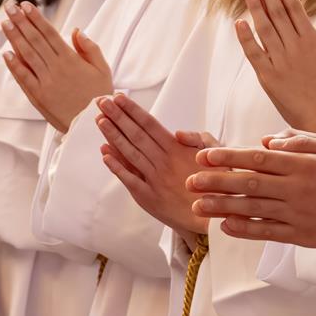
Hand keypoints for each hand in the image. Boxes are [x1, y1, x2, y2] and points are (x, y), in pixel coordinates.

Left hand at [0, 1, 111, 131]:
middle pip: (35, 40)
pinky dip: (14, 65)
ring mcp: (45, 82)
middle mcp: (56, 67)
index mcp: (71, 59)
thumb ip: (90, 48)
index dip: (36, 18)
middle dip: (21, 22)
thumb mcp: (103, 69)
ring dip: (14, 38)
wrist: (93, 125)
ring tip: (5, 24)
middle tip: (10, 8)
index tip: (26, 6)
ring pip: (27, 55)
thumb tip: (76, 30)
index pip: (49, 33)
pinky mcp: (38, 96)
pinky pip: (24, 78)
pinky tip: (6, 54)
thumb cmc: (100, 96)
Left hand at [94, 93, 207, 237]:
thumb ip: (198, 138)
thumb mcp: (215, 154)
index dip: (132, 110)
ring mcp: (154, 180)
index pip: (149, 125)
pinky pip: (129, 179)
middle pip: (135, 135)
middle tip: (100, 102)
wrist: (210, 218)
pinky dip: (116, 166)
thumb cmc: (214, 181)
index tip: (118, 97)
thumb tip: (177, 132)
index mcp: (177, 150)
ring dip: (112, 136)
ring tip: (99, 120)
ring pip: (129, 153)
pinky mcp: (147, 197)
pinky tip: (104, 153)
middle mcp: (163, 162)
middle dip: (117, 116)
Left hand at [190, 133, 315, 248]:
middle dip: (216, 181)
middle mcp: (298, 189)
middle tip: (189, 181)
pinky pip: (269, 233)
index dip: (228, 157)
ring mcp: (299, 214)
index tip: (204, 156)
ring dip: (222, 207)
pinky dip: (245, 230)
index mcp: (304, 165)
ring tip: (197, 206)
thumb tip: (265, 141)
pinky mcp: (303, 236)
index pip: (258, 158)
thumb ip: (299, 141)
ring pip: (253, 209)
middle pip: (249, 183)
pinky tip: (225, 226)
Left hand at [235, 0, 315, 130]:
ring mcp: (280, 62)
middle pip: (277, 13)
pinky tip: (239, 22)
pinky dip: (245, 38)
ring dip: (255, 7)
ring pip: (265, 28)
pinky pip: (254, 53)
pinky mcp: (269, 78)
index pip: (295, 8)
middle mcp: (295, 47)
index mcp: (313, 40)